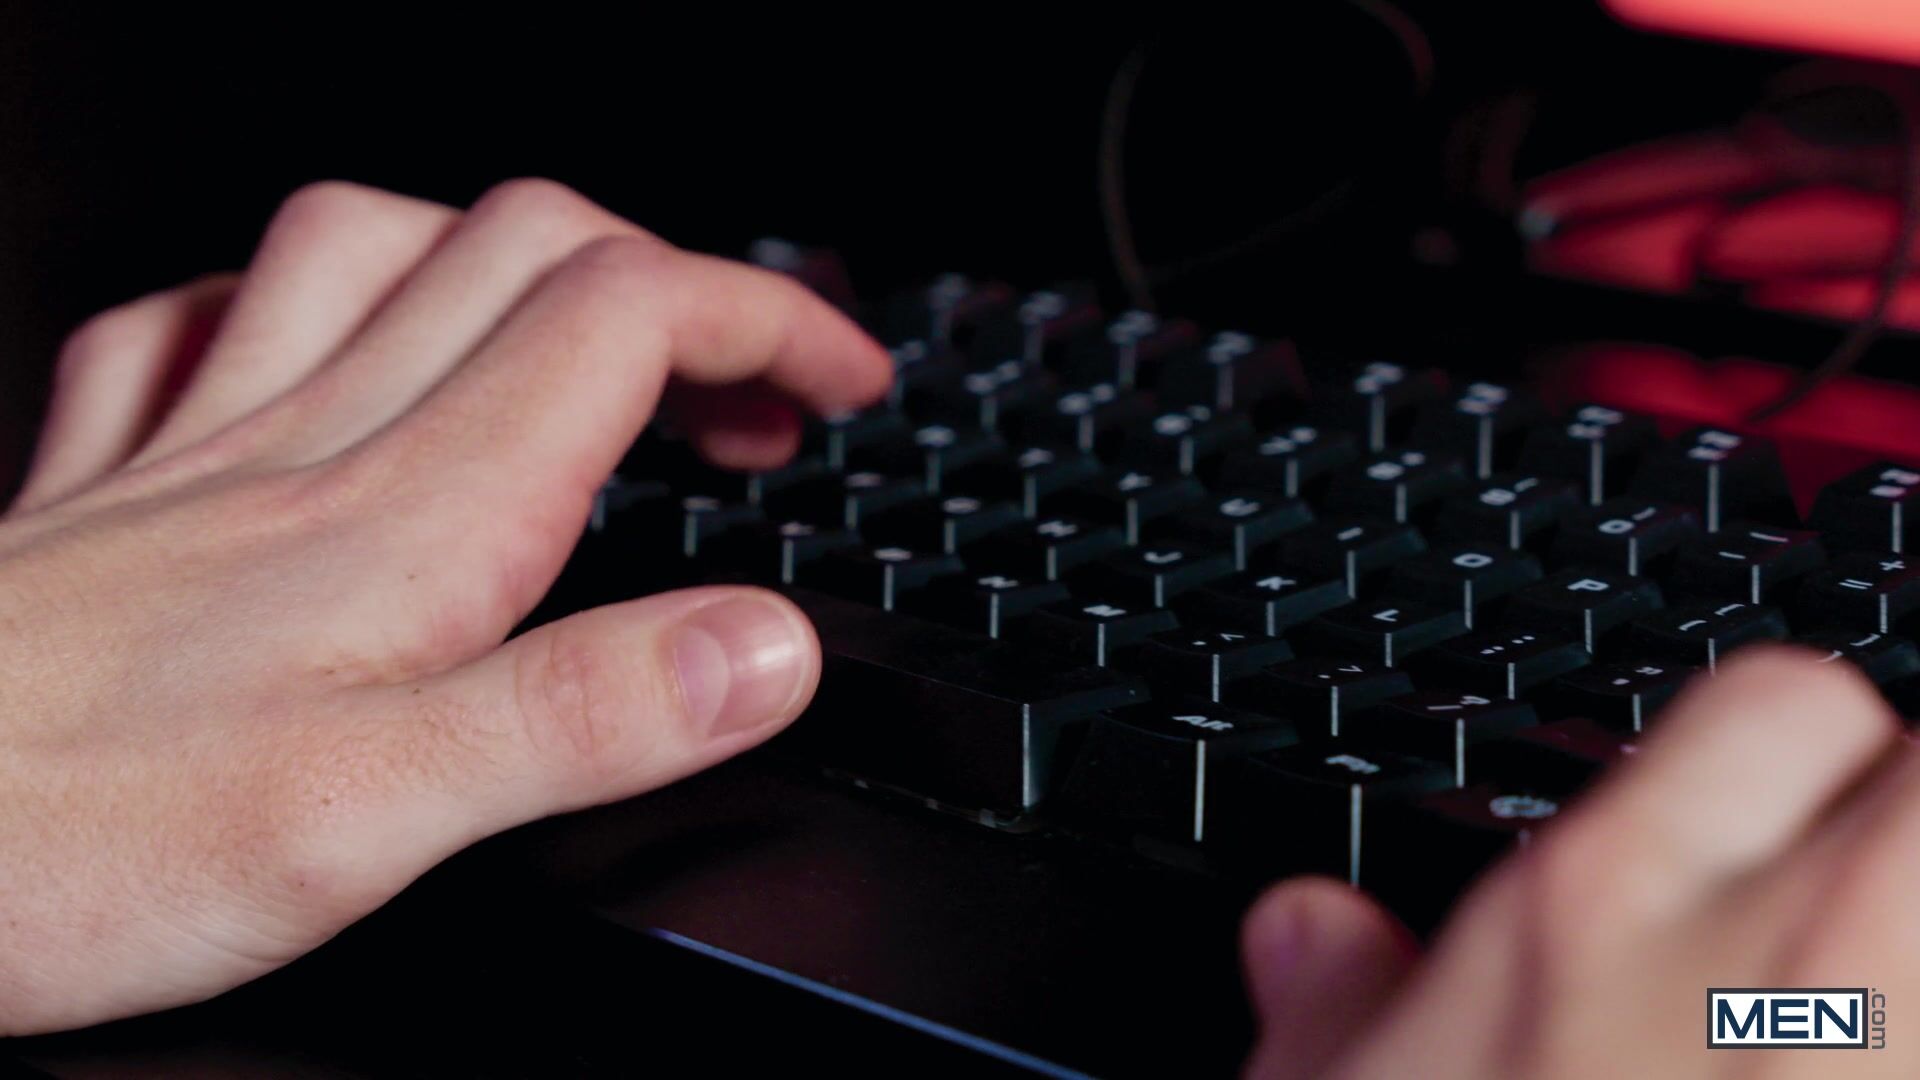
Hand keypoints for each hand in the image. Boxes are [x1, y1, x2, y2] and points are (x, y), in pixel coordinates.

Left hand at [0, 179, 890, 1033]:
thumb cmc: (65, 843)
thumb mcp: (376, 818)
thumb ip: (584, 717)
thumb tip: (761, 647)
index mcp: (413, 516)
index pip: (630, 317)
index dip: (767, 318)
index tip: (843, 376)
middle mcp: (314, 446)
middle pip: (532, 251)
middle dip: (680, 284)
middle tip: (748, 387)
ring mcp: (203, 450)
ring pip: (378, 246)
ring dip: (509, 259)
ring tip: (573, 336)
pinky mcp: (108, 487)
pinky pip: (201, 322)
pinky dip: (295, 304)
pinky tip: (315, 350)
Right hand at [1241, 647, 1917, 1077]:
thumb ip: (1336, 1000)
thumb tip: (1312, 934)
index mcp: (1593, 914)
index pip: (1777, 706)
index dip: (1792, 743)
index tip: (1774, 803)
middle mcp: (1775, 969)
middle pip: (1916, 765)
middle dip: (1892, 796)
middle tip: (1847, 880)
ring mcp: (1888, 1054)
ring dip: (1916, 913)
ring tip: (1875, 982)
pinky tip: (1878, 1051)